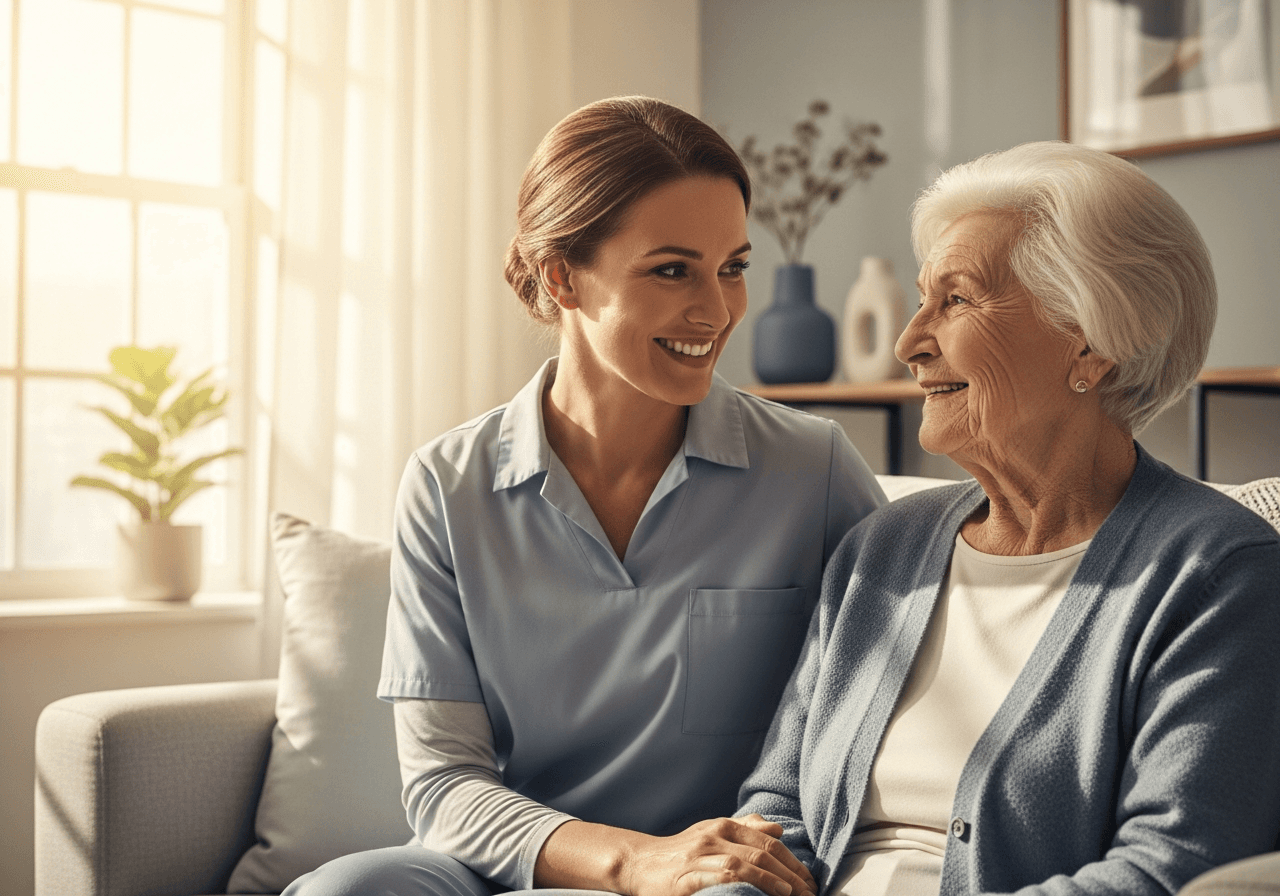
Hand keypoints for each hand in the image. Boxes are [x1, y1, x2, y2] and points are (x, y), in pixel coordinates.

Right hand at [620, 814, 815, 895]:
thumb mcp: (711, 834)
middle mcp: (714, 836)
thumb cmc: (679, 852)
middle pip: (763, 851)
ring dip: (776, 879)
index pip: (768, 841)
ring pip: (747, 862)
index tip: (810, 880)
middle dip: (791, 873)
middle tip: (811, 892)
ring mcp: (701, 855)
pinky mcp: (689, 877)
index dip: (793, 861)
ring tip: (795, 894)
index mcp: (723, 826)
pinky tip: (766, 893)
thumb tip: (778, 829)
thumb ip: (744, 829)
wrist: (639, 863)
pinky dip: (749, 882)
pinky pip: (724, 876)